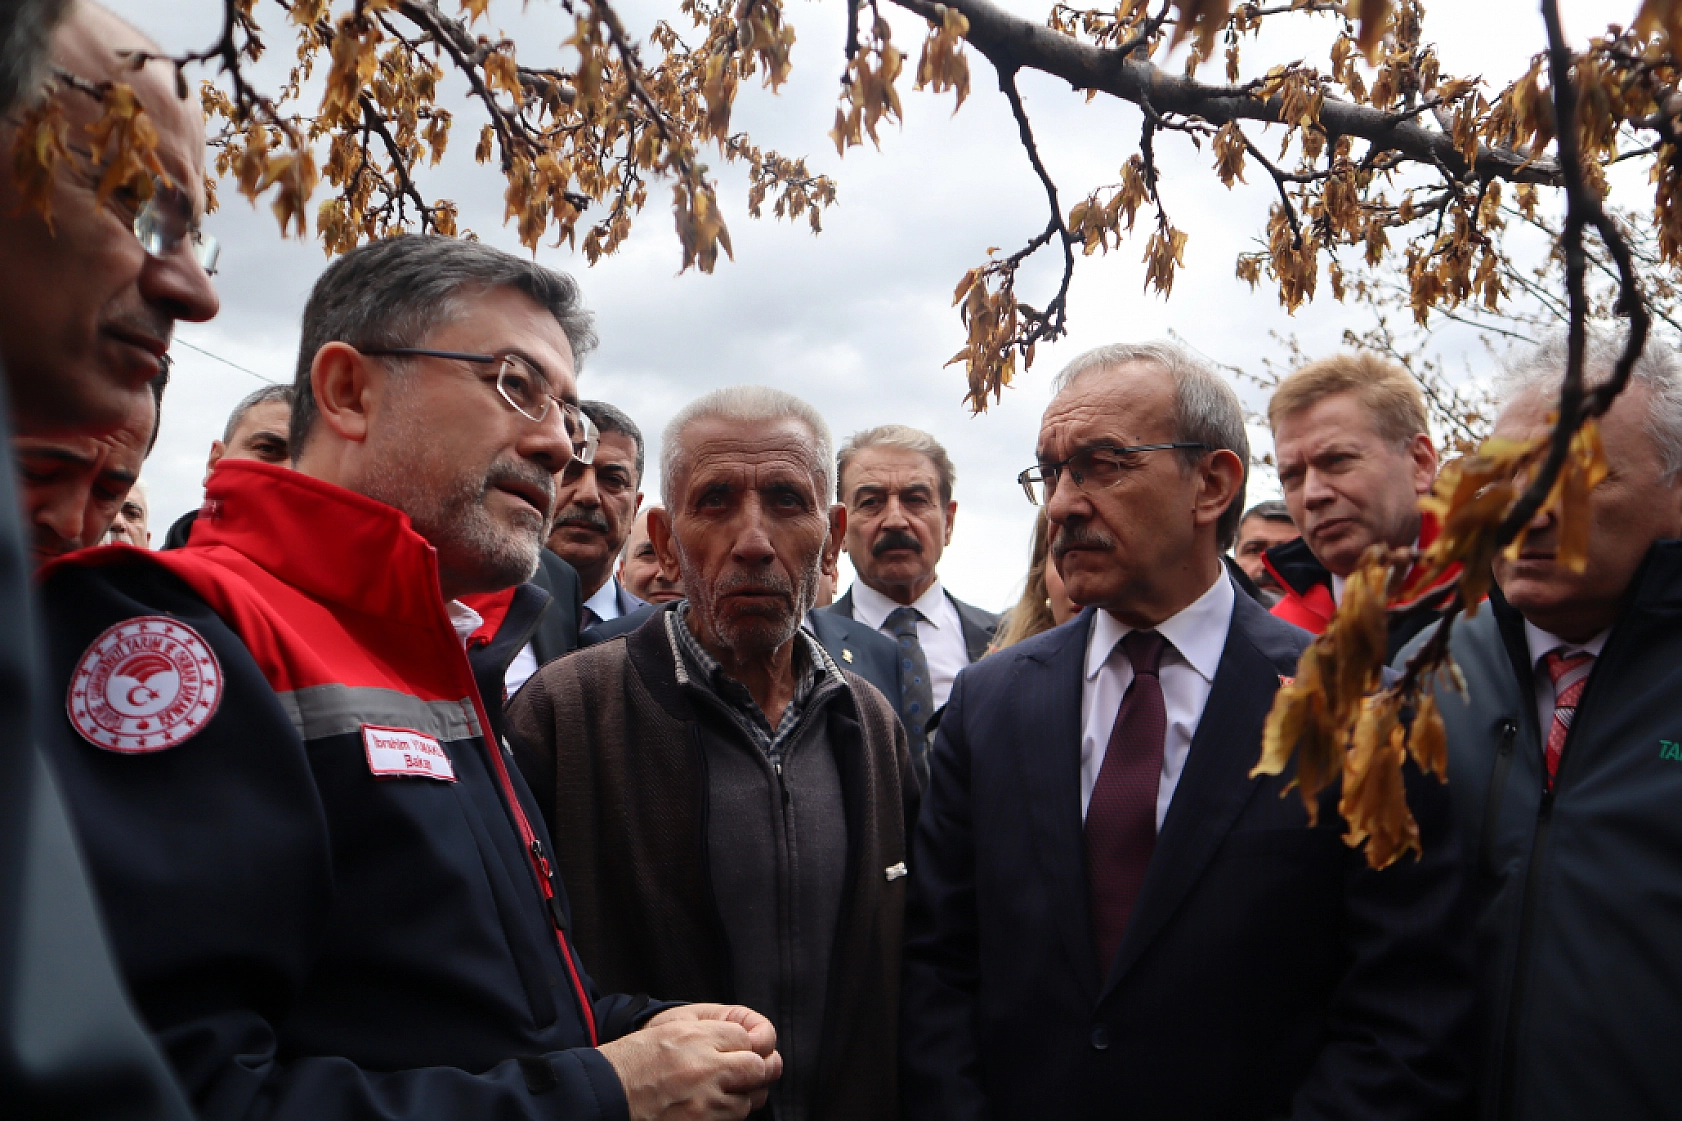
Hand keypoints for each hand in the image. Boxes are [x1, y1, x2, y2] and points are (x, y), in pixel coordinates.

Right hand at [598, 1007, 781, 1120]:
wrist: (606, 1095)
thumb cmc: (634, 1062)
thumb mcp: (670, 1029)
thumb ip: (708, 1031)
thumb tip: (745, 1041)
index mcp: (695, 1038)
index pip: (746, 1037)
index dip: (745, 1043)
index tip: (736, 1049)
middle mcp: (705, 1069)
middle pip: (758, 1068)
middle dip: (757, 1068)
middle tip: (745, 1071)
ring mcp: (705, 1103)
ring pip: (749, 1100)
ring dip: (743, 1095)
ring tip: (722, 1090)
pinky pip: (733, 1120)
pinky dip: (728, 1114)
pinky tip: (711, 1106)